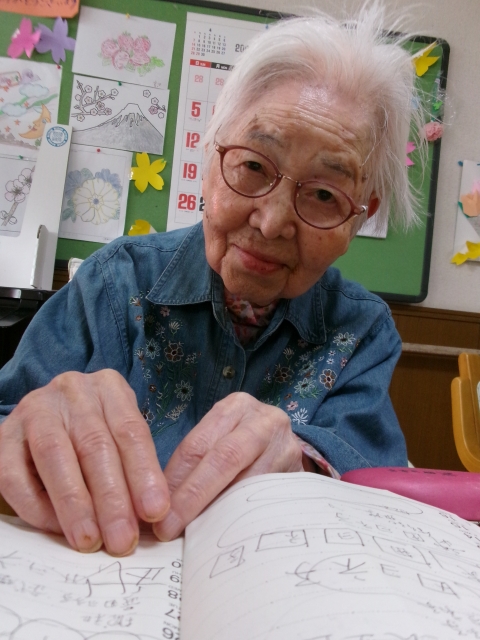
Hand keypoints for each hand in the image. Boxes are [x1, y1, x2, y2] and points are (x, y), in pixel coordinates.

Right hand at [0, 370, 169, 555]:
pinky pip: (15, 476)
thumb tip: (154, 516)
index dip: (144, 472)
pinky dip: (38, 507)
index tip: (155, 510)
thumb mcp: (120, 439)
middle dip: (111, 497)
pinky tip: (57, 528)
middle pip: (94, 444)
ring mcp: (34, 410)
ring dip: (75, 504)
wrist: (45, 422)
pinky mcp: (3, 437)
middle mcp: (72, 391)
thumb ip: (134, 470)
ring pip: (54, 455)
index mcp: (108, 388)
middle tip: (122, 538)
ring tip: (90, 540)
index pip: (130, 430)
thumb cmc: (94, 436)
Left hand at [153, 392, 302, 540]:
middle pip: (224, 459)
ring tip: (195, 536)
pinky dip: (244, 519)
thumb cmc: (241, 445)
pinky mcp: (300, 475)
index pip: (197, 445)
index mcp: (236, 407)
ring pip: (249, 482)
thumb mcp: (218, 440)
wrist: (286, 447)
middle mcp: (264, 421)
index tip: (154, 512)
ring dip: (218, 512)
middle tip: (168, 528)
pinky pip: (268, 500)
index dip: (174, 480)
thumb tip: (155, 505)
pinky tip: (226, 535)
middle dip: (193, 496)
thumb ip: (192, 464)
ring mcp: (287, 447)